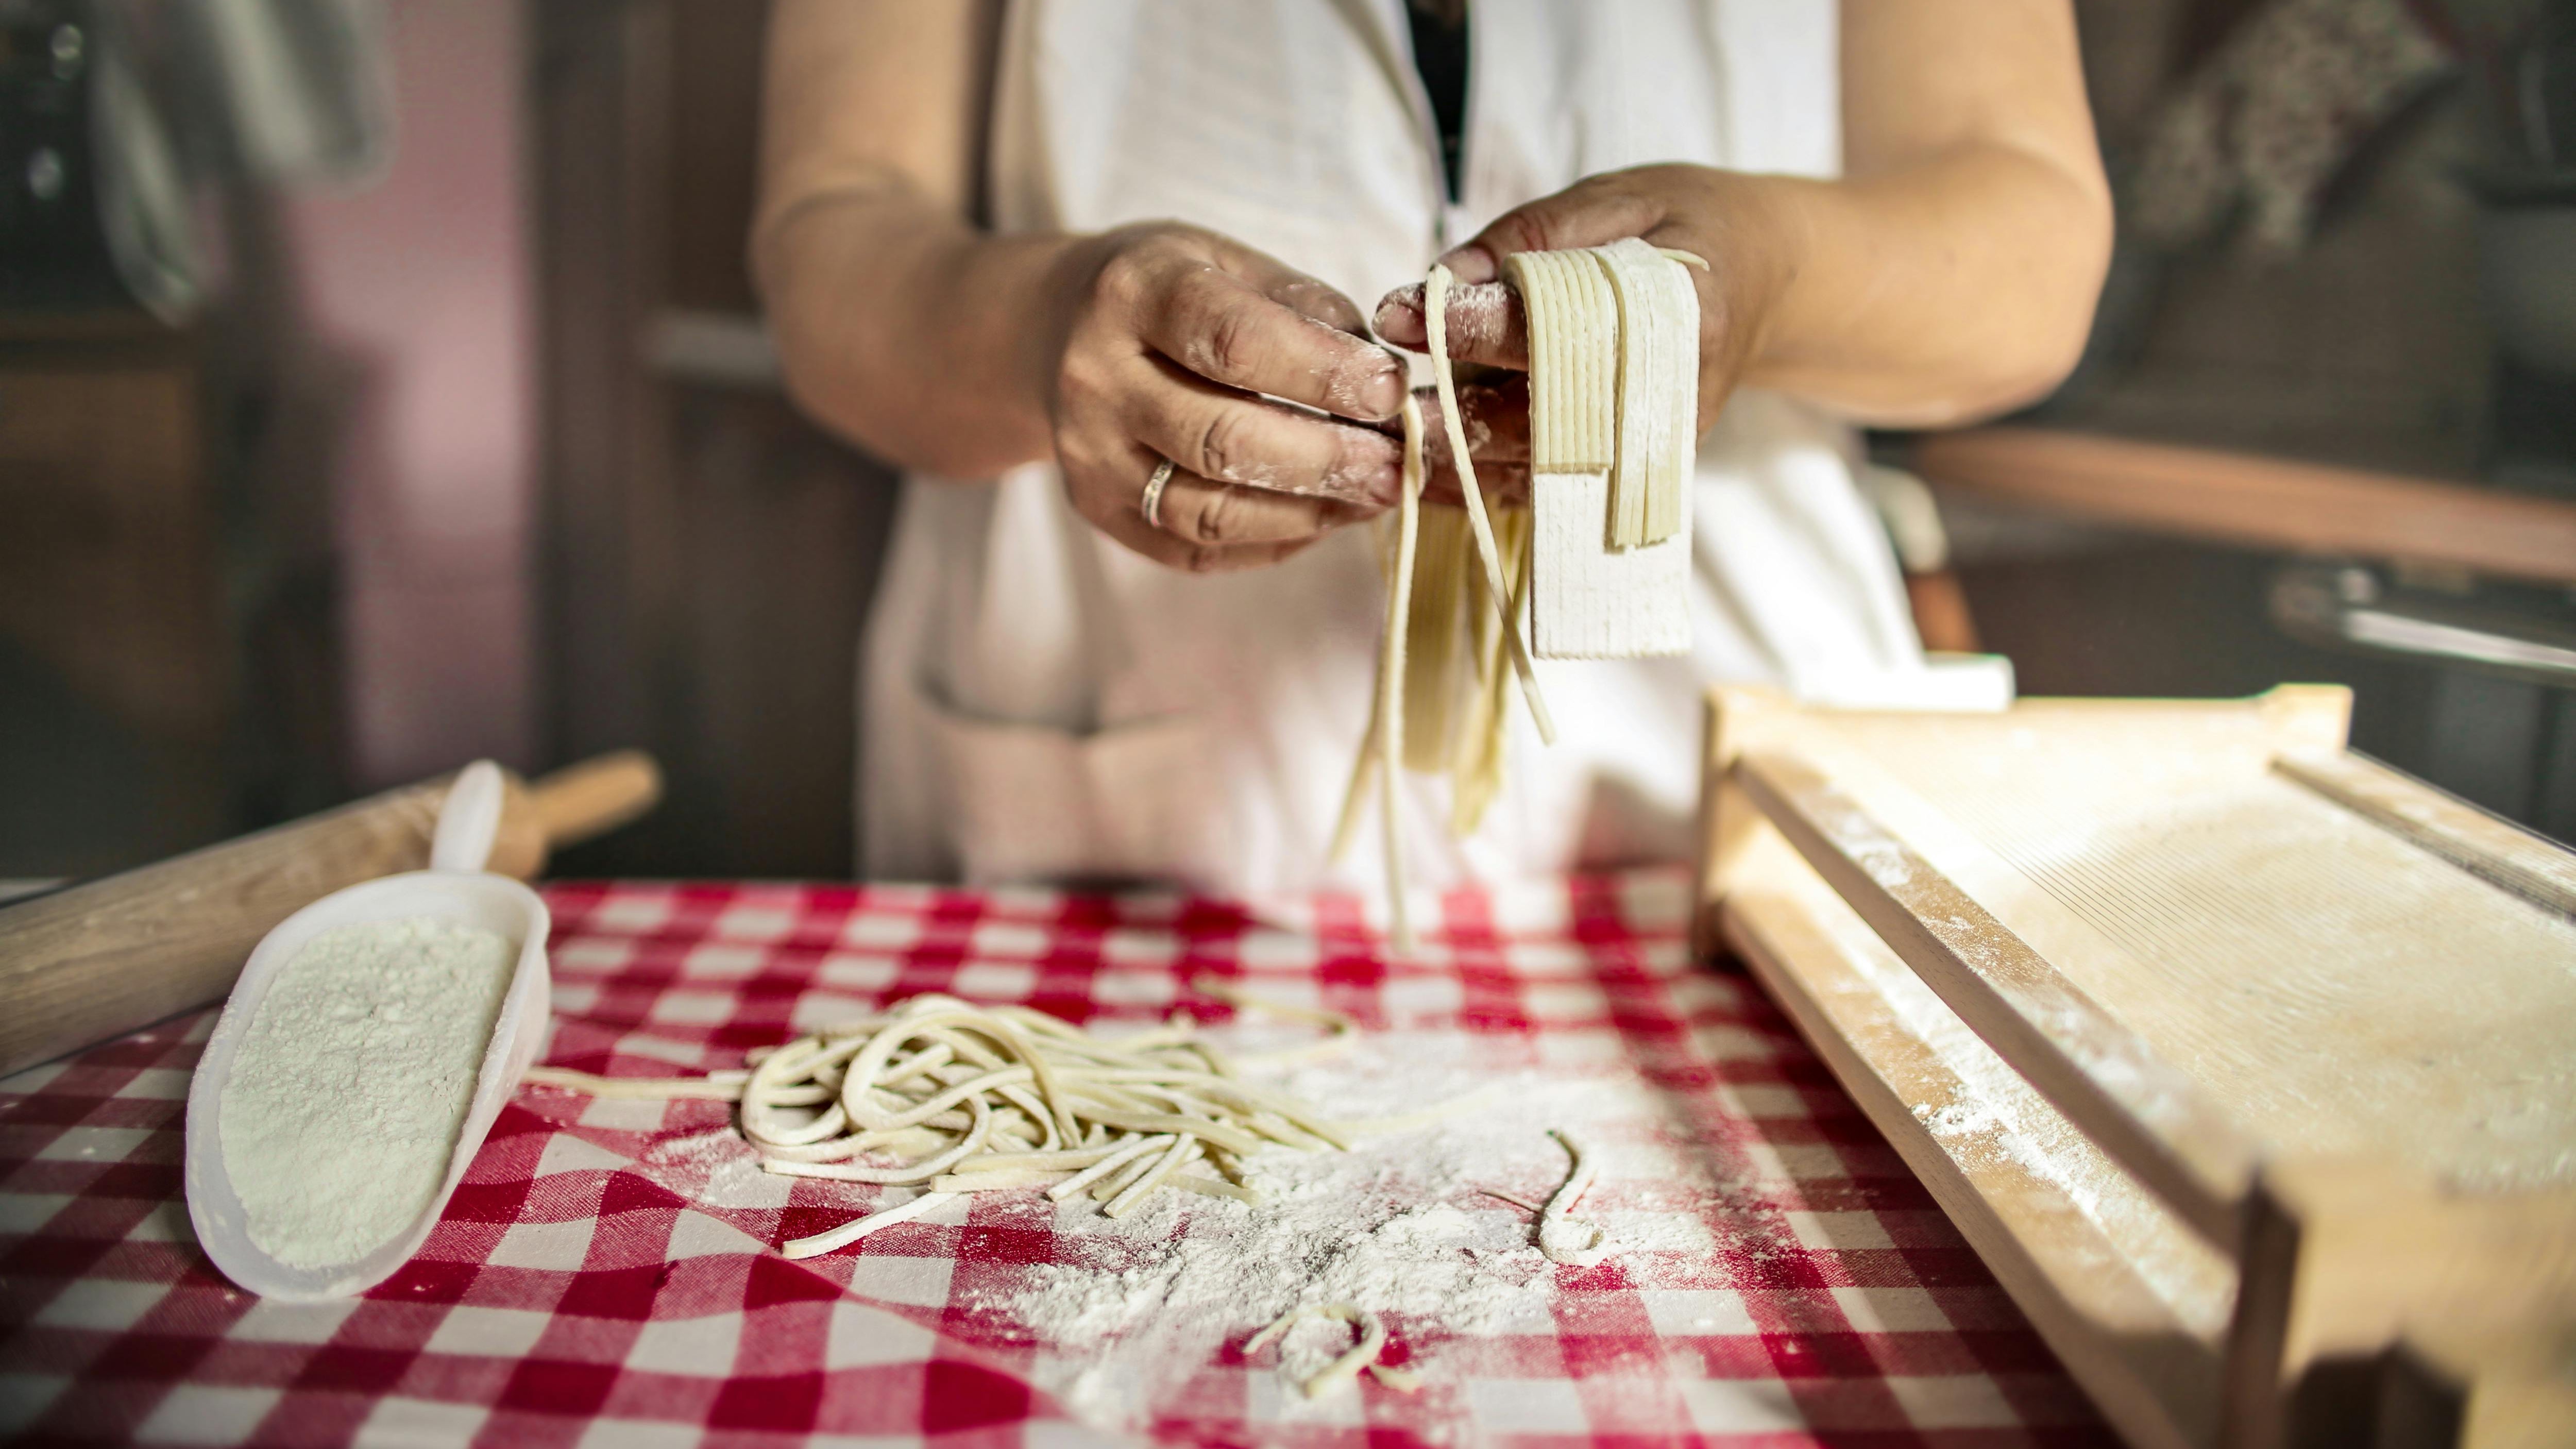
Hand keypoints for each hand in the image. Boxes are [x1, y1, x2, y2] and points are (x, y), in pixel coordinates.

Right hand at [1041, 223, 1409, 571]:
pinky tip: (1323, 517)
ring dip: (1307, 512)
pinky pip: (1196, 549)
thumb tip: (1379, 373)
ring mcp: (1091, 456)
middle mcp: (1097, 379)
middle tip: (1395, 463)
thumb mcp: (1226, 260)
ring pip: (1208, 510)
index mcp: (1133, 293)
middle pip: (1220, 440)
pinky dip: (1273, 541)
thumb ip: (1302, 306)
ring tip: (1372, 496)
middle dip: (1324, 459)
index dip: (1321, 372)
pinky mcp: (1101, 511)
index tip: (1389, 389)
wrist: (1056, 332)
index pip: (1232, 343)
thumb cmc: (1168, 292)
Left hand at [1373, 164, 1791, 465]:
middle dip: (1452, 420)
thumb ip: (1531, 237)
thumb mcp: (1618, 199)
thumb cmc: (1684, 225)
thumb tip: (1440, 279)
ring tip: (1384, 452)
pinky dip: (1483, 485)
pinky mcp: (1632, 472)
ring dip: (1458, 469)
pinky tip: (1425, 474)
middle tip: (1376, 410)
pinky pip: (1547, 490)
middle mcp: (1668, 397)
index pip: (1560, 329)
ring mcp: (1651, 446)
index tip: (1396, 313)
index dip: (1472, 324)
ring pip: (1539, 473)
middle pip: (1544, 421)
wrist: (1761, 278)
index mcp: (1677, 314)